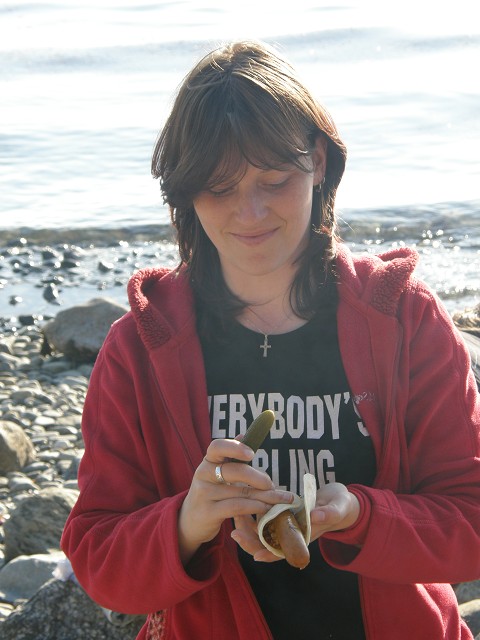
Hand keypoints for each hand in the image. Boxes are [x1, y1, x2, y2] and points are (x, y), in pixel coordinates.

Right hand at [178, 438, 292, 564]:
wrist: (191, 520)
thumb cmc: (211, 492)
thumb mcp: (216, 472)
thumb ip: (231, 456)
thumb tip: (244, 435)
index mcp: (208, 461)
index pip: (217, 447)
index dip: (235, 447)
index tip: (252, 453)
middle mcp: (203, 474)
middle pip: (234, 471)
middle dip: (258, 478)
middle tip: (271, 484)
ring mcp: (204, 494)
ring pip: (240, 492)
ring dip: (264, 496)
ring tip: (279, 499)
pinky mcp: (209, 512)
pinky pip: (237, 507)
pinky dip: (255, 507)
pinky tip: (265, 508)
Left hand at [231, 482, 359, 562]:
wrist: (339, 501)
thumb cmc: (340, 506)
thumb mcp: (338, 507)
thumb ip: (328, 513)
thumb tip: (315, 516)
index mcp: (304, 536)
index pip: (284, 551)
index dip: (269, 555)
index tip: (255, 556)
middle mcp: (292, 533)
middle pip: (268, 543)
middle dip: (251, 541)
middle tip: (235, 533)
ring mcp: (286, 524)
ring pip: (262, 531)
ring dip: (248, 526)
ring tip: (234, 517)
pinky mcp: (282, 513)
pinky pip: (264, 517)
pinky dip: (254, 513)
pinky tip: (243, 504)